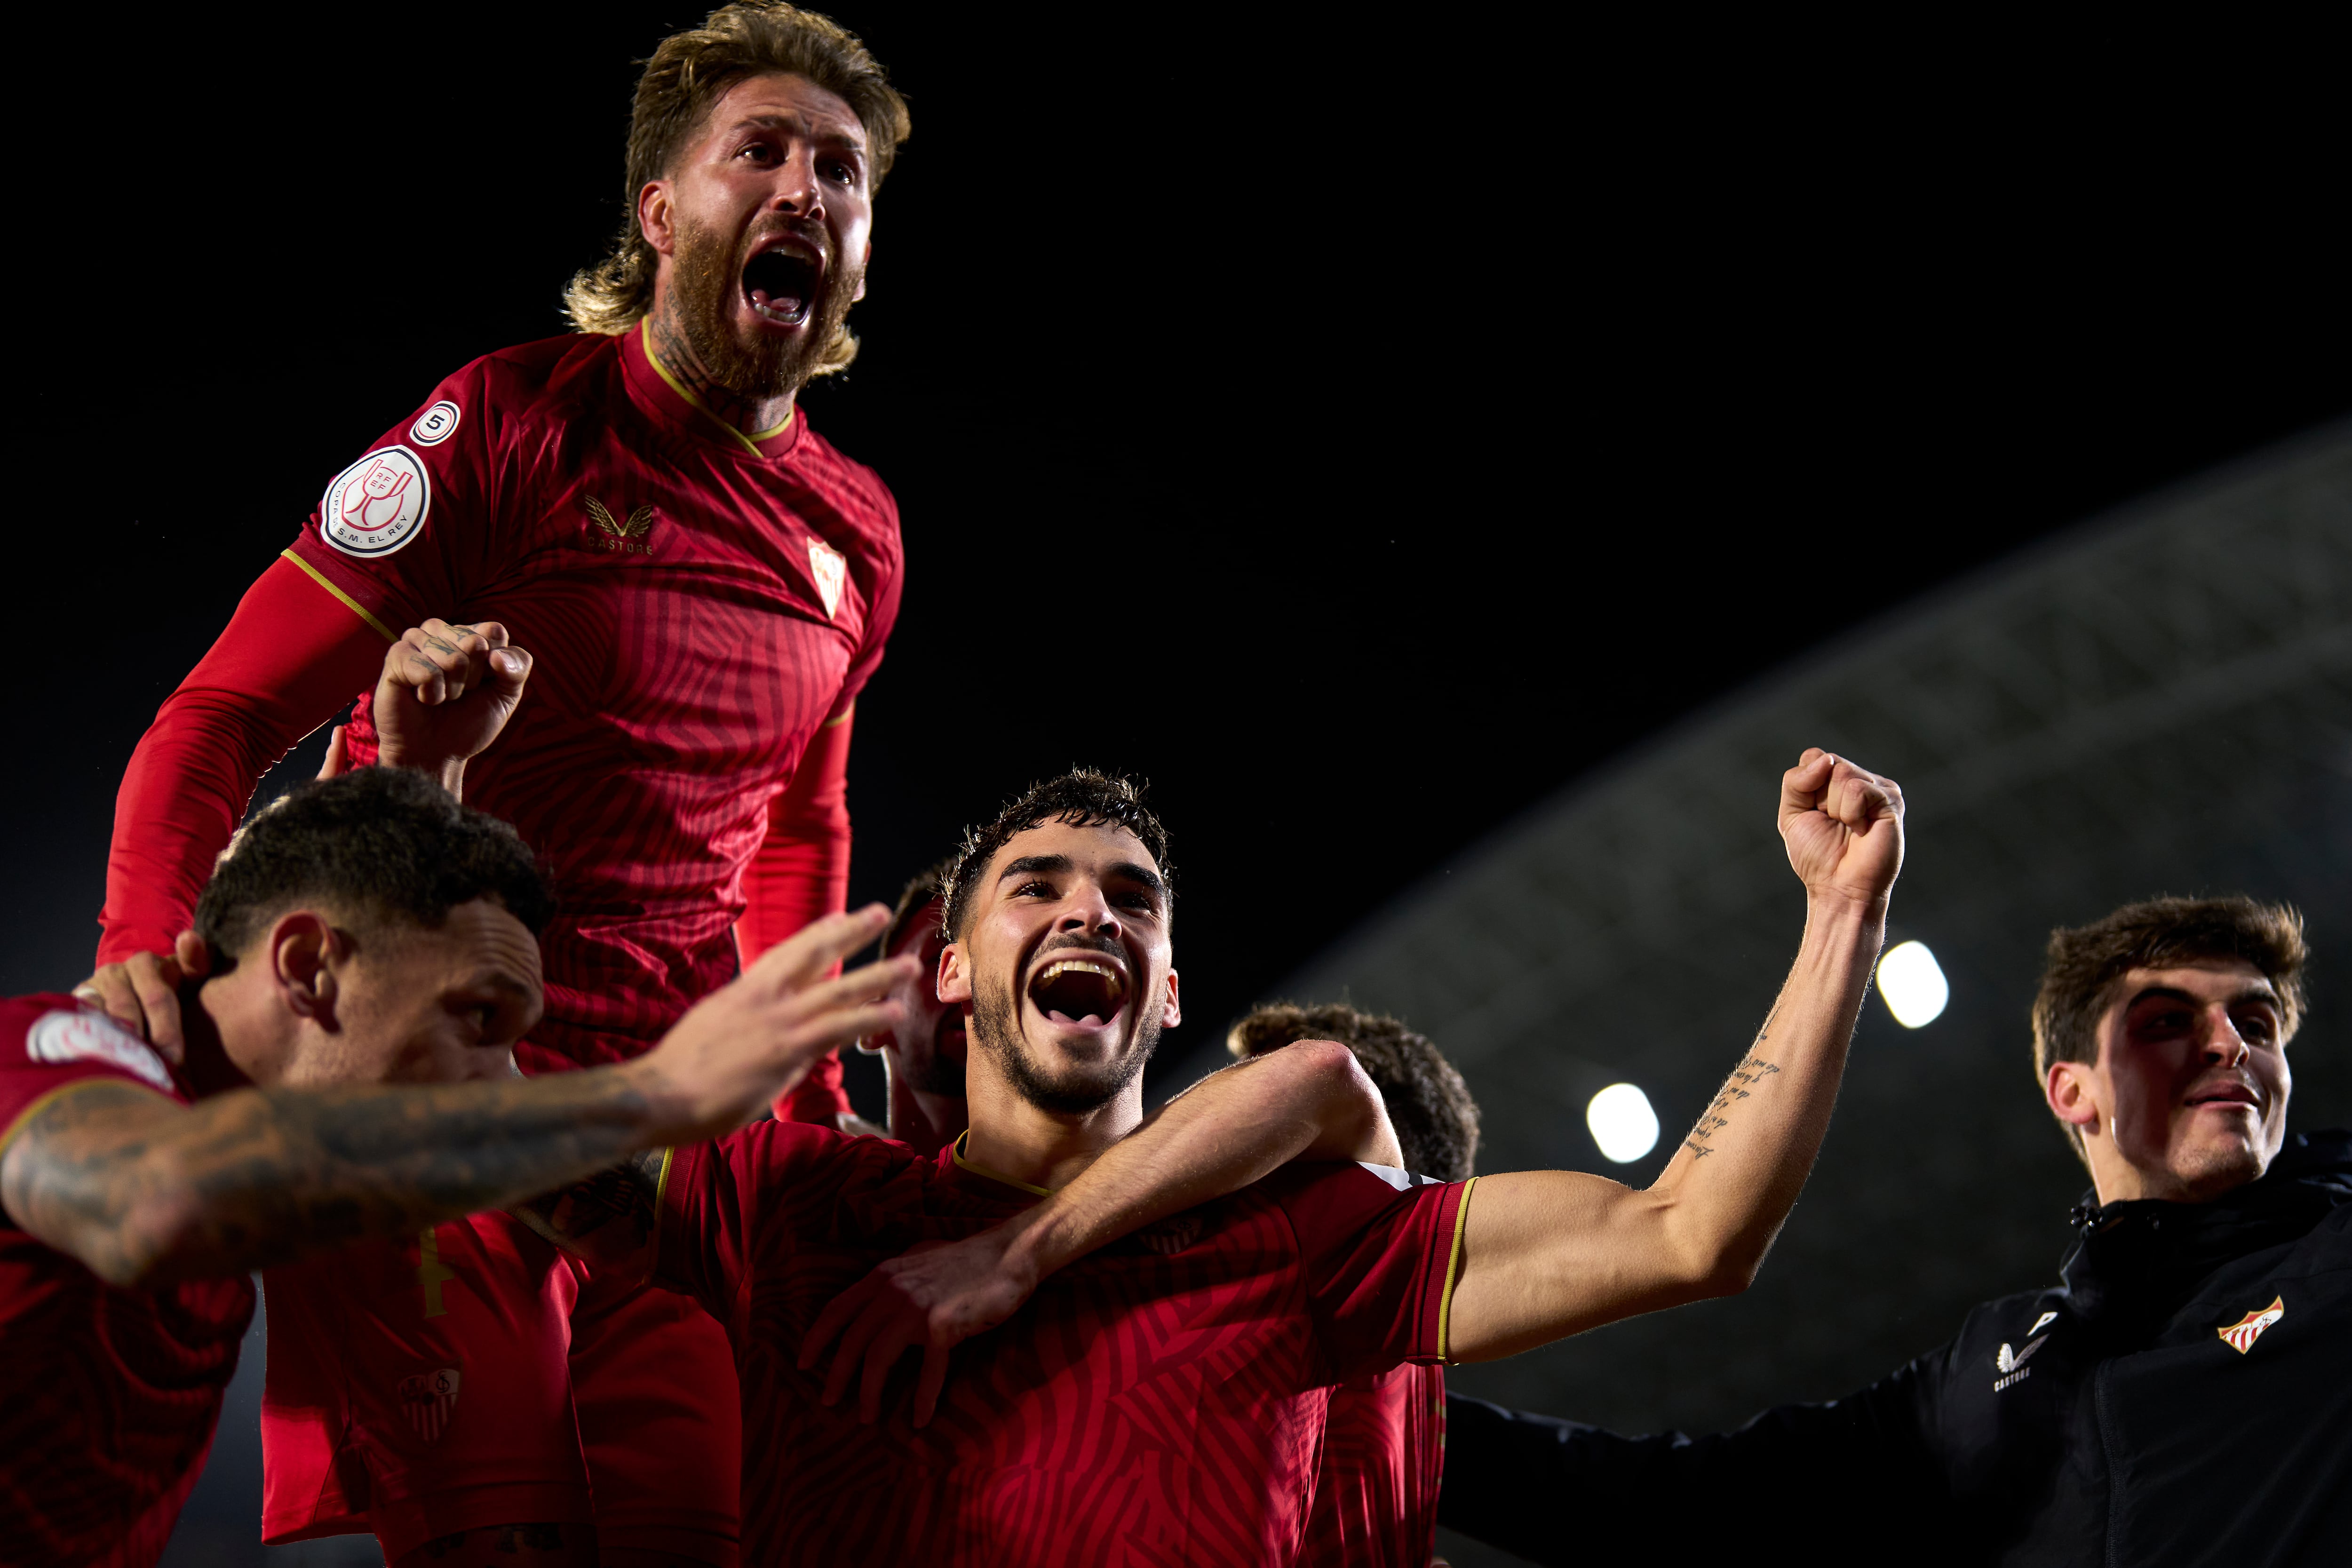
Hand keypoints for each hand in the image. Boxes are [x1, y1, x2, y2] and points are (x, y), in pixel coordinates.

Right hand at [75, 931, 209, 1063]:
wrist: (136, 989)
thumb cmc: (173, 987)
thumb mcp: (191, 975)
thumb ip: (197, 961)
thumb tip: (190, 938)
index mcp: (146, 963)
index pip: (157, 998)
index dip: (166, 1030)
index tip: (175, 1059)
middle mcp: (114, 973)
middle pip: (127, 1013)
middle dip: (143, 1045)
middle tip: (152, 1072)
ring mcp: (90, 989)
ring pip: (101, 1021)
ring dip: (115, 1047)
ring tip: (128, 1073)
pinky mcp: (71, 1006)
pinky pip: (78, 1028)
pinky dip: (92, 1047)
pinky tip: (103, 1066)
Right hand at [372, 618, 532, 795]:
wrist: (437, 754)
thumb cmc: (469, 722)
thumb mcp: (506, 696)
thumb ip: (518, 666)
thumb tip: (496, 655)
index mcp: (470, 634)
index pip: (494, 631)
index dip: (496, 664)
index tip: (483, 683)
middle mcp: (442, 632)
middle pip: (475, 643)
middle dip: (473, 678)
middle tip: (458, 694)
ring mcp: (417, 641)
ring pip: (452, 657)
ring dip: (452, 688)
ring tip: (440, 697)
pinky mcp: (396, 656)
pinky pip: (427, 670)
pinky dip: (431, 693)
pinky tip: (423, 698)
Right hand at [633, 907, 915, 1142]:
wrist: (657, 1094)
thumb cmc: (678, 1074)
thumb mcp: (713, 1034)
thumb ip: (752, 1031)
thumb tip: (787, 1044)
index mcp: (743, 991)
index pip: (785, 952)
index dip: (816, 933)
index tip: (839, 916)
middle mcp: (764, 997)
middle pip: (815, 954)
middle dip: (850, 931)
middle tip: (879, 912)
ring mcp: (777, 1021)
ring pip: (837, 989)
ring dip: (877, 975)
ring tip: (909, 964)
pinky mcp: (786, 1049)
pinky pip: (838, 1027)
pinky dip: (869, 1017)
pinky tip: (894, 1011)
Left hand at [797, 1225, 1042, 1426]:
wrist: (1009, 1255)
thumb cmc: (966, 1261)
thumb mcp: (919, 1261)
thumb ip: (895, 1278)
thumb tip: (877, 1293)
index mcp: (884, 1275)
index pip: (836, 1309)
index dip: (817, 1338)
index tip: (802, 1364)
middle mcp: (893, 1290)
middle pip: (852, 1339)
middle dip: (836, 1374)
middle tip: (828, 1401)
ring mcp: (918, 1308)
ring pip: (878, 1357)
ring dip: (869, 1392)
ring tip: (867, 1417)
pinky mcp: (944, 1326)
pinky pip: (927, 1371)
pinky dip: (922, 1398)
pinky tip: (919, 1419)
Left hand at [1779, 748, 1903, 907]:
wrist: (1838, 887)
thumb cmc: (1817, 856)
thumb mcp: (1792, 815)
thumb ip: (1796, 781)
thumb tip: (1826, 760)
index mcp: (1836, 782)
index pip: (1815, 756)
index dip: (1805, 785)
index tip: (1813, 813)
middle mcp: (1859, 780)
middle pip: (1829, 762)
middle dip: (1819, 798)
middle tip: (1833, 824)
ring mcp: (1878, 788)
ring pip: (1843, 772)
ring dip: (1835, 807)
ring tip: (1849, 828)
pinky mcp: (1891, 800)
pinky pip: (1858, 789)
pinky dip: (1850, 812)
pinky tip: (1861, 829)